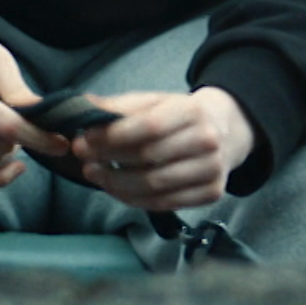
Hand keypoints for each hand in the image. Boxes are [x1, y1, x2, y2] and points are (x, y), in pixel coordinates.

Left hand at [71, 87, 253, 210]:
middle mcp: (208, 142)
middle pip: (149, 157)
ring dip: (115, 183)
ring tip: (93, 173)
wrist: (223, 131)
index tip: (85, 139)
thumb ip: (118, 106)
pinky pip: (164, 203)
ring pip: (154, 185)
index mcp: (192, 112)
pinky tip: (114, 189)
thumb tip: (82, 107)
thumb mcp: (152, 101)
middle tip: (82, 158)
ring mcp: (212, 171)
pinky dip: (133, 199)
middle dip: (108, 159)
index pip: (149, 127)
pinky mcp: (211, 194)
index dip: (113, 136)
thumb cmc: (177, 115)